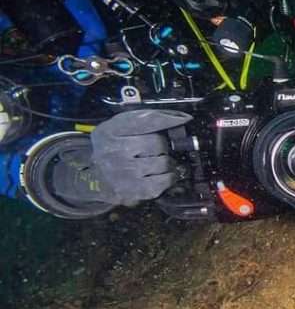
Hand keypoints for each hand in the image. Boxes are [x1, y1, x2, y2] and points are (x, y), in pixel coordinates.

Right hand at [52, 110, 192, 206]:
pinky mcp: (134, 192)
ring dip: (167, 163)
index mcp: (109, 131)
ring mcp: (124, 173)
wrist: (96, 178)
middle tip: (159, 150)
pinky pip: (164, 181)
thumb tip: (180, 117)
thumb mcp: (119, 128)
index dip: (168, 119)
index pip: (145, 121)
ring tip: (160, 163)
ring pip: (163, 163)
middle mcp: (113, 151)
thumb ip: (144, 120)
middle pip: (156, 143)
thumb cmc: (114, 149)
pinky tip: (161, 175)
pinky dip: (168, 178)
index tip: (184, 118)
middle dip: (162, 146)